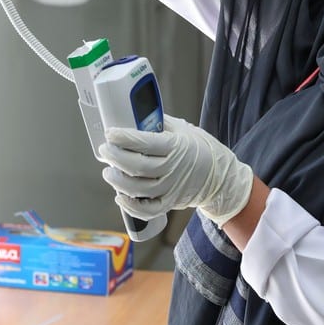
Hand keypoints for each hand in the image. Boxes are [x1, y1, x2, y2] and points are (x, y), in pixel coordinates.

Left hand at [98, 115, 253, 226]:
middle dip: (116, 158)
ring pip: (139, 190)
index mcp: (176, 146)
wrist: (219, 176)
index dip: (125, 138)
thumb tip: (132, 114)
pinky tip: (119, 196)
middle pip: (138, 167)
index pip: (145, 142)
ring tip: (108, 171)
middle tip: (105, 149)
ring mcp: (171, 188)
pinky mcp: (169, 203)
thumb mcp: (181, 129)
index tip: (111, 132)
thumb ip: (158, 123)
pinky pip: (148, 210)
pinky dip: (131, 206)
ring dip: (118, 181)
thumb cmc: (197, 148)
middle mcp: (173, 168)